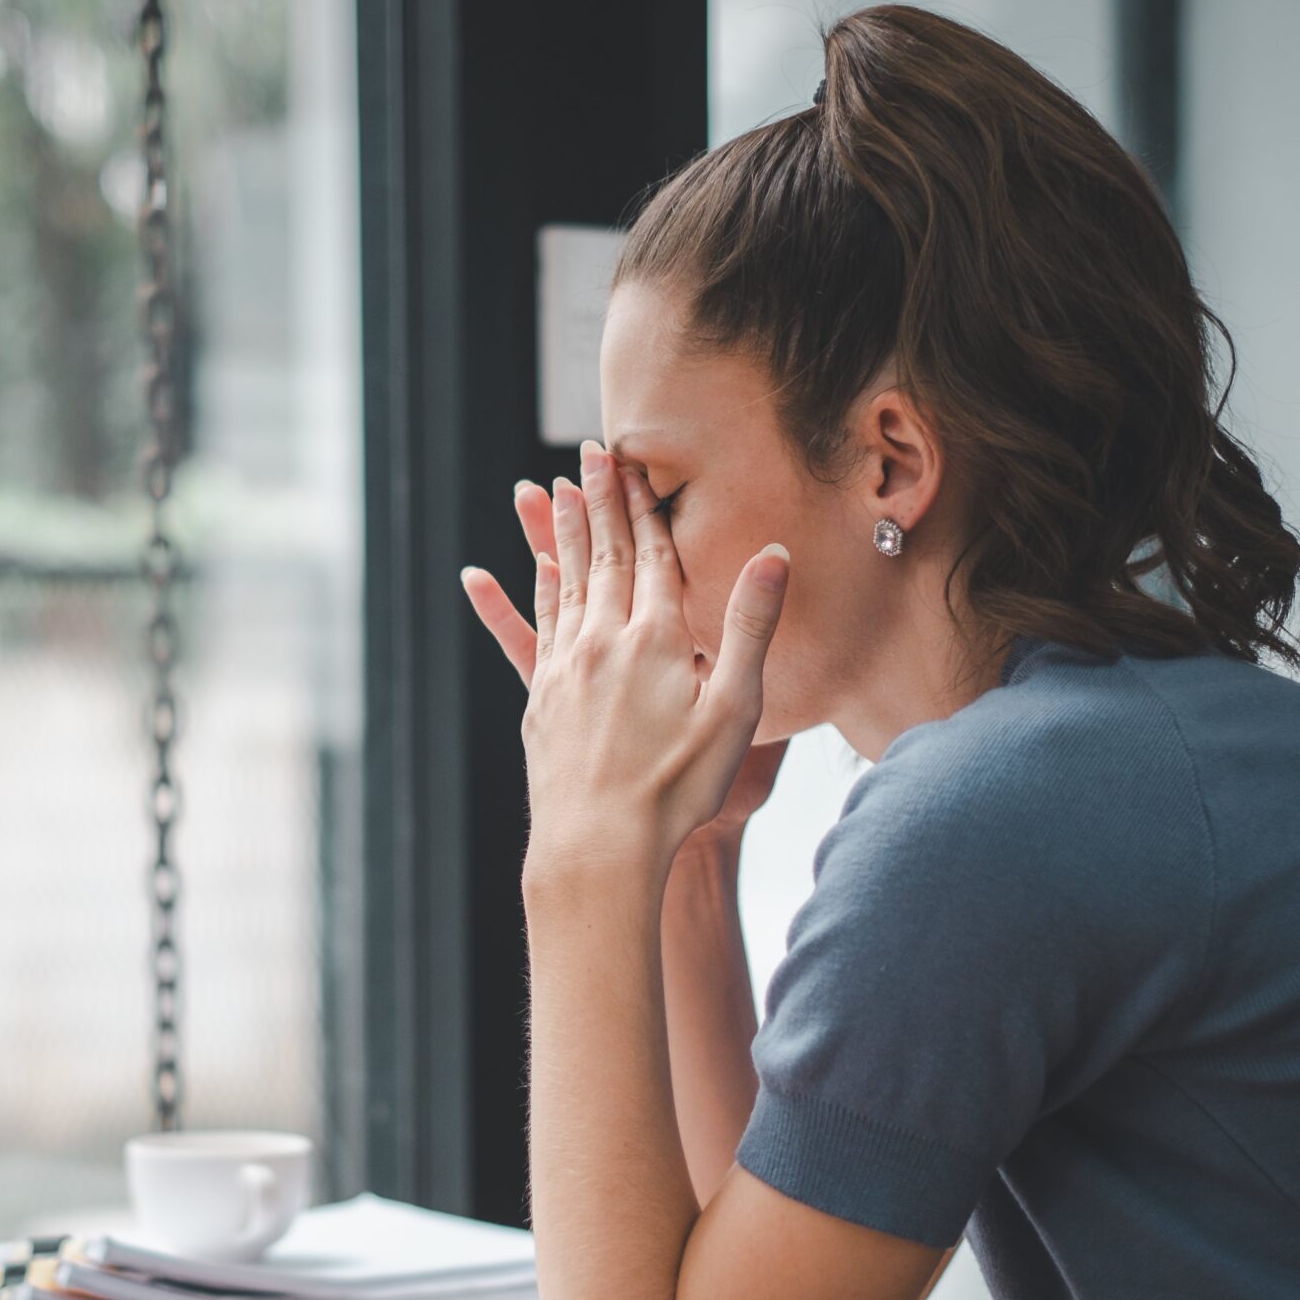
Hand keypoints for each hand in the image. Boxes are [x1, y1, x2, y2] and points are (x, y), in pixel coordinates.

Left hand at [465, 441, 788, 886]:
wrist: (598, 847)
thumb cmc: (678, 789)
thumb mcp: (735, 710)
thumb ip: (749, 627)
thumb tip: (774, 555)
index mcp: (655, 639)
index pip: (653, 554)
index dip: (645, 505)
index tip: (634, 461)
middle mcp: (603, 641)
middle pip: (605, 555)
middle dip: (600, 500)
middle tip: (592, 452)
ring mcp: (565, 668)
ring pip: (565, 582)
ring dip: (565, 532)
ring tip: (556, 489)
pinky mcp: (540, 698)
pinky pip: (534, 628)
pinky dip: (530, 590)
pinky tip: (525, 571)